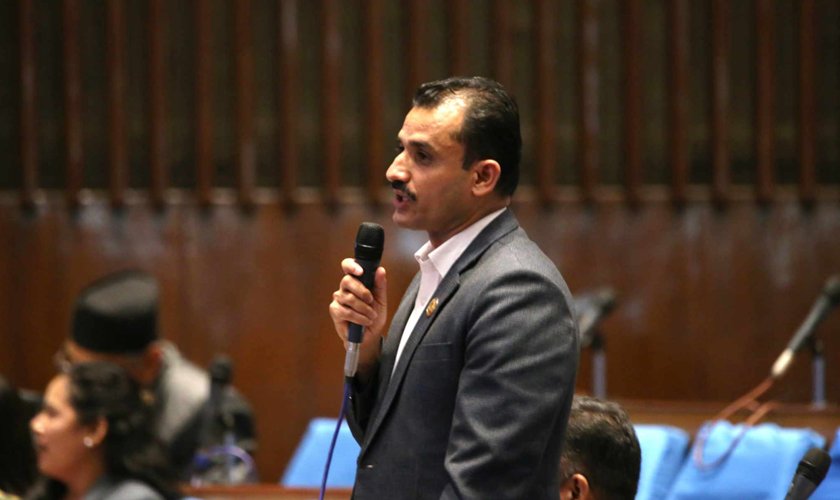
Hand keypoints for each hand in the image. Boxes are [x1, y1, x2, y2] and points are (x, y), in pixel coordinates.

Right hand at [329, 258, 387, 378]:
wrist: (370, 335)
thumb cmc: (374, 316)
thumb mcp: (381, 300)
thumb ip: (380, 285)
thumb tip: (380, 270)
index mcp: (356, 282)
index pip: (348, 266)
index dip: (351, 265)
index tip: (361, 271)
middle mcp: (345, 288)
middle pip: (347, 280)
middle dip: (362, 291)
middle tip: (370, 300)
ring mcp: (339, 299)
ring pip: (348, 298)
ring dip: (363, 308)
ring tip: (371, 315)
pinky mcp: (335, 311)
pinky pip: (345, 311)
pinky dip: (358, 317)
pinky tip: (364, 321)